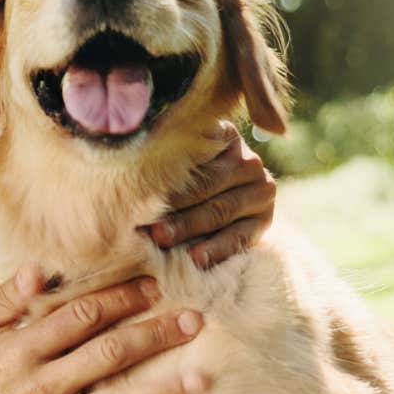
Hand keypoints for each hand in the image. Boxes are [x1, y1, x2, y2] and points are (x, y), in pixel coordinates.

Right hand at [0, 266, 204, 393]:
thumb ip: (2, 299)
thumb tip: (36, 269)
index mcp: (21, 348)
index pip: (81, 317)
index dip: (119, 299)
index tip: (151, 286)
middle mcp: (41, 384)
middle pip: (108, 354)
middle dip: (153, 335)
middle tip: (194, 321)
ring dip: (160, 392)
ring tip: (200, 379)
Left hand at [147, 121, 274, 267]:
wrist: (214, 200)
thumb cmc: (178, 173)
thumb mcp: (172, 154)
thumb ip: (160, 151)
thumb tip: (129, 160)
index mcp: (224, 135)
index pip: (196, 149)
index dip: (168, 167)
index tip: (141, 183)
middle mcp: (248, 160)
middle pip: (207, 183)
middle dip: (174, 204)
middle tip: (146, 219)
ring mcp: (261, 189)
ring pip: (220, 210)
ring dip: (188, 227)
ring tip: (161, 239)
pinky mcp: (264, 219)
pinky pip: (240, 236)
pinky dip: (215, 249)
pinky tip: (195, 258)